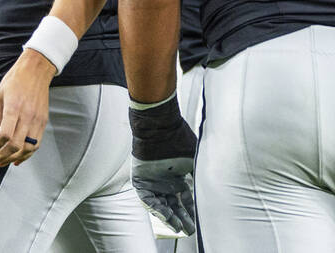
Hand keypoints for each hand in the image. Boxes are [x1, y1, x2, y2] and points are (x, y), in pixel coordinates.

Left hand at [0, 49, 55, 166]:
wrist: (36, 70)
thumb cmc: (16, 79)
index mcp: (14, 108)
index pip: (5, 136)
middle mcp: (27, 117)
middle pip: (16, 146)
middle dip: (1, 157)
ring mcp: (37, 121)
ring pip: (28, 149)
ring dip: (14, 159)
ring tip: (2, 163)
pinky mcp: (43, 122)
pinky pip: (36, 144)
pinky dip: (27, 154)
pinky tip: (18, 159)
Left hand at [129, 96, 196, 235]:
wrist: (160, 126)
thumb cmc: (179, 139)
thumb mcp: (195, 161)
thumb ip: (201, 176)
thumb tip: (217, 190)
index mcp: (178, 175)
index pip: (184, 198)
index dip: (190, 211)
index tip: (196, 223)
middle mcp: (165, 179)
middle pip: (172, 204)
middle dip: (180, 218)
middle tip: (188, 231)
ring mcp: (152, 179)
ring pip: (159, 203)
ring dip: (168, 216)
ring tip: (177, 228)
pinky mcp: (140, 178)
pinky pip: (146, 197)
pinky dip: (155, 207)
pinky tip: (165, 216)